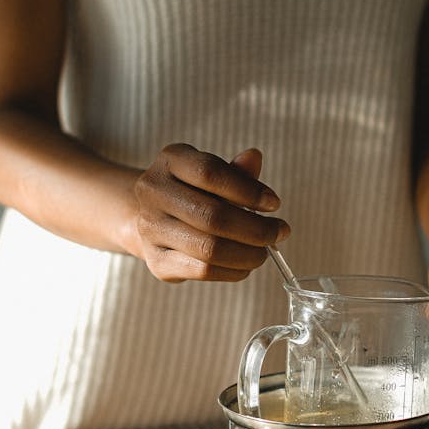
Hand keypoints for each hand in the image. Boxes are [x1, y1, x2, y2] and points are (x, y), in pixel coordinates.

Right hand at [134, 145, 289, 281]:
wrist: (151, 217)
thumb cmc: (192, 193)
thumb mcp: (212, 174)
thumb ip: (235, 171)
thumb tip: (254, 158)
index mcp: (170, 161)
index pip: (210, 173)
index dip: (248, 190)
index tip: (274, 204)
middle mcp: (153, 192)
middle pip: (213, 216)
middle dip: (256, 229)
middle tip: (278, 233)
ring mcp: (150, 228)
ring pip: (209, 248)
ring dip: (248, 254)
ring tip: (264, 252)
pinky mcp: (156, 261)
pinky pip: (202, 270)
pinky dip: (233, 271)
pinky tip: (245, 266)